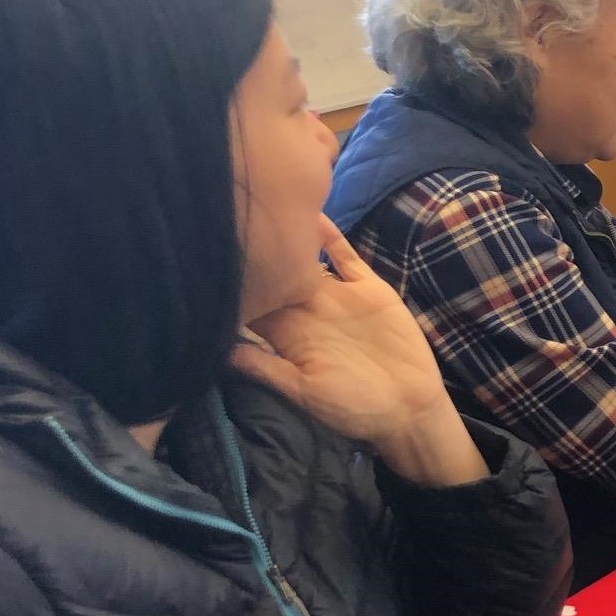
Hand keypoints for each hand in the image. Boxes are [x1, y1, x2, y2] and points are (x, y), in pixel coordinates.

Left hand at [230, 216, 486, 484]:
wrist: (408, 406)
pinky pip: (345, 257)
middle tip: (230, 218)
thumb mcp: (305, 394)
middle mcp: (308, 311)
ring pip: (307, 259)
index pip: (252, 303)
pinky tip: (314, 212)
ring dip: (291, 237)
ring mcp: (338, 297)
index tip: (207, 258)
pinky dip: (331, 236)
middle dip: (256, 251)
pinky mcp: (368, 289)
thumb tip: (220, 351)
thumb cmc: (354, 408)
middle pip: (275, 274)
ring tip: (267, 207)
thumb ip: (268, 370)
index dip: (233, 284)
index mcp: (288, 336)